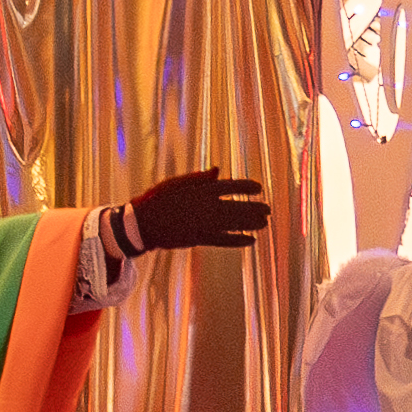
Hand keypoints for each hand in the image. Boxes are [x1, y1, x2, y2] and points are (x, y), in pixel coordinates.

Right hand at [114, 169, 270, 254]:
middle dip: (256, 208)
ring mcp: (205, 224)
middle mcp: (208, 206)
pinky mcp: (201, 239)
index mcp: (203, 189)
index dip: (248, 187)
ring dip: (252, 224)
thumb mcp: (178, 182)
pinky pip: (225, 241)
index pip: (233, 186)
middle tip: (268, 209)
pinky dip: (239, 240)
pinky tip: (250, 240)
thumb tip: (218, 171)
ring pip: (236, 224)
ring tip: (264, 223)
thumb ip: (200, 178)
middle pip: (239, 207)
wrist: (144, 223)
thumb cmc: (159, 198)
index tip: (259, 188)